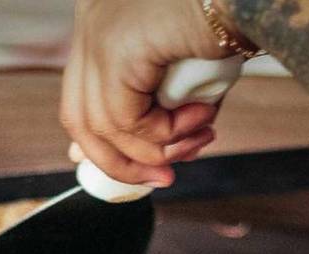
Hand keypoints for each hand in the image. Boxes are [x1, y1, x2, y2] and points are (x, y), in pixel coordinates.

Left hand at [61, 0, 234, 186]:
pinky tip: (201, 116)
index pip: (78, 98)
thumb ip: (159, 111)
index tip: (142, 169)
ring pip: (104, 127)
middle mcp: (90, 21)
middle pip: (79, 119)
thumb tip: (146, 161)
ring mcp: (96, 32)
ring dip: (159, 149)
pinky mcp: (114, 48)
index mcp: (100, 20)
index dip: (104, 144)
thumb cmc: (229, 25)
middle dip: (123, 162)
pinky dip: (165, 133)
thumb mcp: (182, 74)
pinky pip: (126, 119)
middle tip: (165, 178)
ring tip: (201, 137)